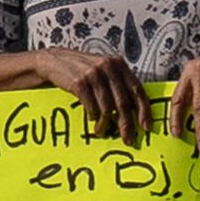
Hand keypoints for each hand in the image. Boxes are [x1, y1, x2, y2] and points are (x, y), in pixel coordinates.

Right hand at [33, 45, 150, 142]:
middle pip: (123, 102)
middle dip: (127, 124)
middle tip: (129, 139)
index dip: (144, 110)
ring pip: (107, 108)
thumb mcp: (103, 70)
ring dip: (105, 124)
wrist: (53, 61)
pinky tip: (91, 118)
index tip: (146, 126)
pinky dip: (93, 116)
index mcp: (118, 64)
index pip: (137, 89)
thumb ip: (118, 84)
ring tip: (102, 131)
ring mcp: (94, 74)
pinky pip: (91, 107)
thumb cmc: (82, 69)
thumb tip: (133, 112)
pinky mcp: (79, 83)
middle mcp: (108, 67)